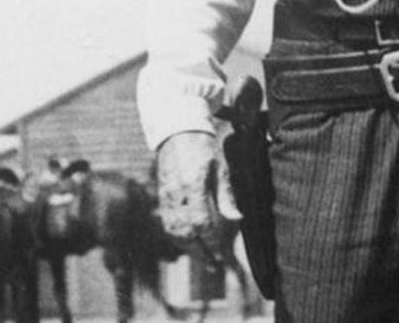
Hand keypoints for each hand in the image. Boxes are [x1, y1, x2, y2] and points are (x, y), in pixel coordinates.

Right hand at [156, 130, 227, 250]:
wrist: (177, 132)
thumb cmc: (204, 149)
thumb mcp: (221, 169)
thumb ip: (226, 196)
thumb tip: (236, 219)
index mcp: (194, 184)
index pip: (201, 222)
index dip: (211, 242)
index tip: (221, 255)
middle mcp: (177, 194)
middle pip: (186, 232)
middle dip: (201, 252)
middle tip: (215, 265)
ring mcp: (166, 196)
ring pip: (175, 232)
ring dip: (189, 249)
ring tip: (205, 259)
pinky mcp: (162, 198)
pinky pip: (168, 225)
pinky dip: (179, 239)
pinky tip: (190, 244)